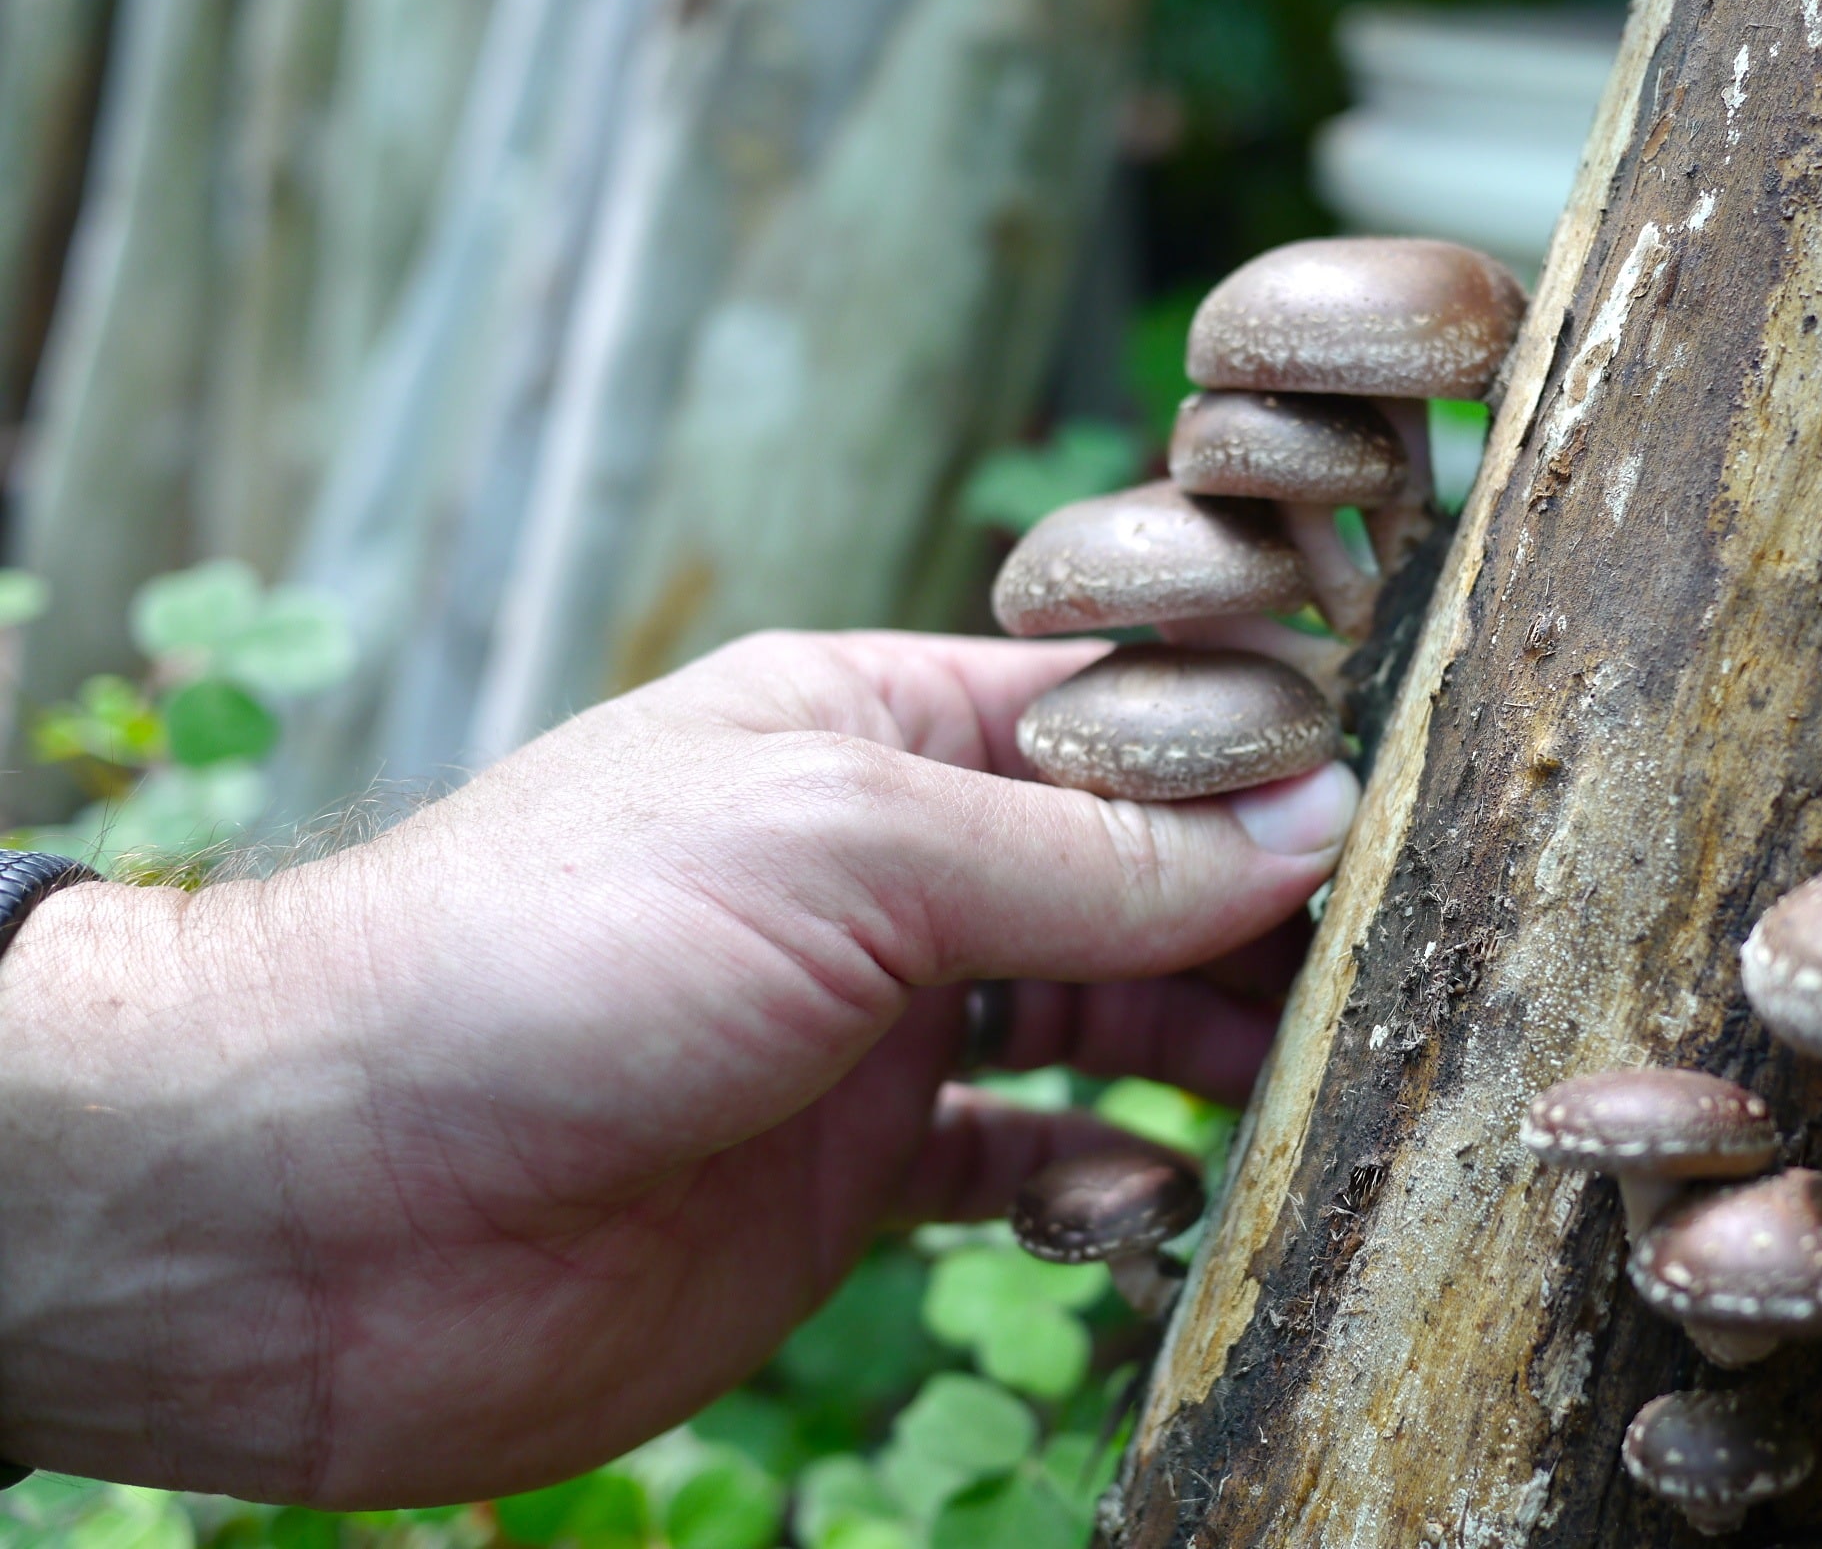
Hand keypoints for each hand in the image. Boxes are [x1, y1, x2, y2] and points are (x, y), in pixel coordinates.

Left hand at [0, 632, 1357, 1506]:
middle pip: (1136, 883)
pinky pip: (1028, 1166)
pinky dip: (1105, 1183)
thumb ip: (1082, 858)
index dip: (1260, 765)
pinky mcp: (847, 1181)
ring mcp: (871, 1030)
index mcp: (877, 732)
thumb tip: (1306, 820)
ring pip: (1104, 1026)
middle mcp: (888, 872)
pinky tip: (1146, 1203)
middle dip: (1263, 927)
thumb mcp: (844, 856)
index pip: (1121, 724)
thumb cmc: (540, 958)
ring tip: (1315, 1100)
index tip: (1407, 826)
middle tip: (1400, 990)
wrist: (308, 1205)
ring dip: (1210, 1060)